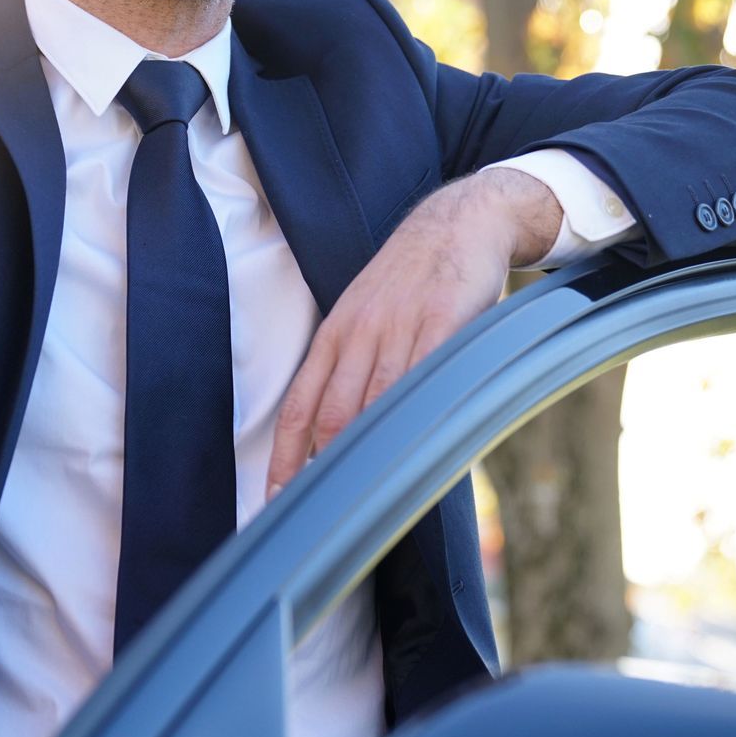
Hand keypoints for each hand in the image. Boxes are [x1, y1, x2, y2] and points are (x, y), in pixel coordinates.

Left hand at [266, 170, 563, 498]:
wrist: (460, 220)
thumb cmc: (413, 277)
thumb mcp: (369, 313)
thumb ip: (356, 368)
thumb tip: (342, 433)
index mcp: (337, 334)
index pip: (300, 406)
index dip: (284, 458)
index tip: (275, 501)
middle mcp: (361, 333)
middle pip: (333, 415)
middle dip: (323, 470)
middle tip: (320, 516)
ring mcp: (401, 327)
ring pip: (376, 404)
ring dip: (369, 454)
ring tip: (365, 502)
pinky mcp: (444, 322)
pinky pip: (425, 378)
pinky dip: (418, 417)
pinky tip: (416, 449)